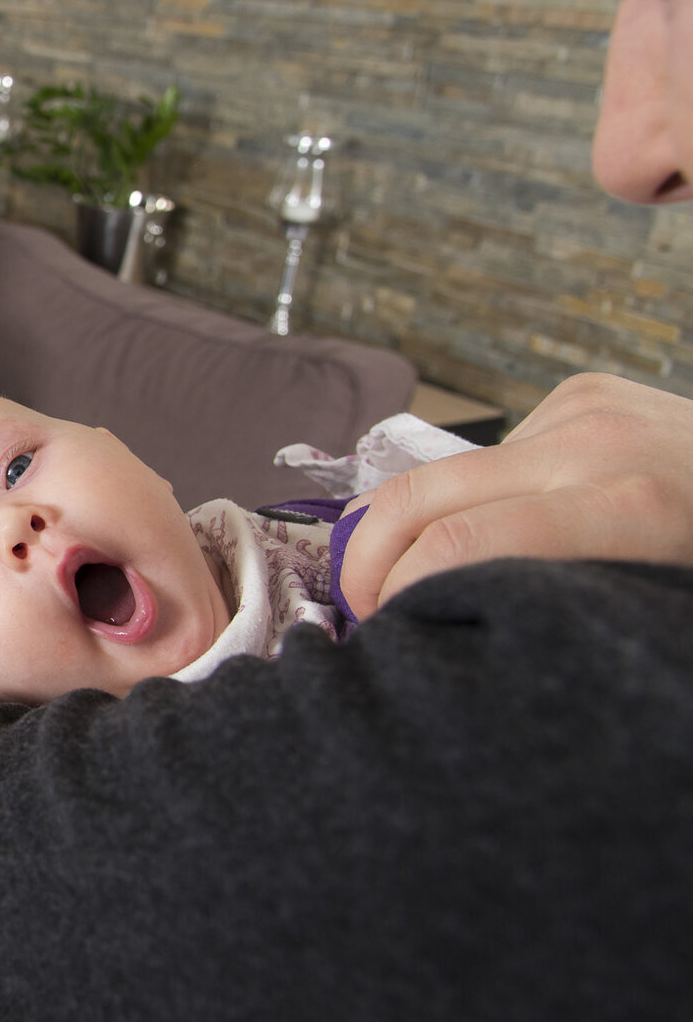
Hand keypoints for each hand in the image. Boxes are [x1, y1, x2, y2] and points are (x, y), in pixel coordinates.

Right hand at [339, 373, 692, 618]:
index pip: (456, 544)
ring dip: (425, 522)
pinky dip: (487, 490)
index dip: (392, 591)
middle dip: (367, 554)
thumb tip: (445, 625)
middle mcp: (596, 445)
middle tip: (359, 604)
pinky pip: (500, 449)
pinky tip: (524, 515)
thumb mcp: (662, 602)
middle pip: (420, 493)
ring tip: (434, 572)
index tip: (382, 632)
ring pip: (450, 471)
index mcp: (627, 509)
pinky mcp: (586, 390)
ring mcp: (588, 407)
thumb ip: (557, 606)